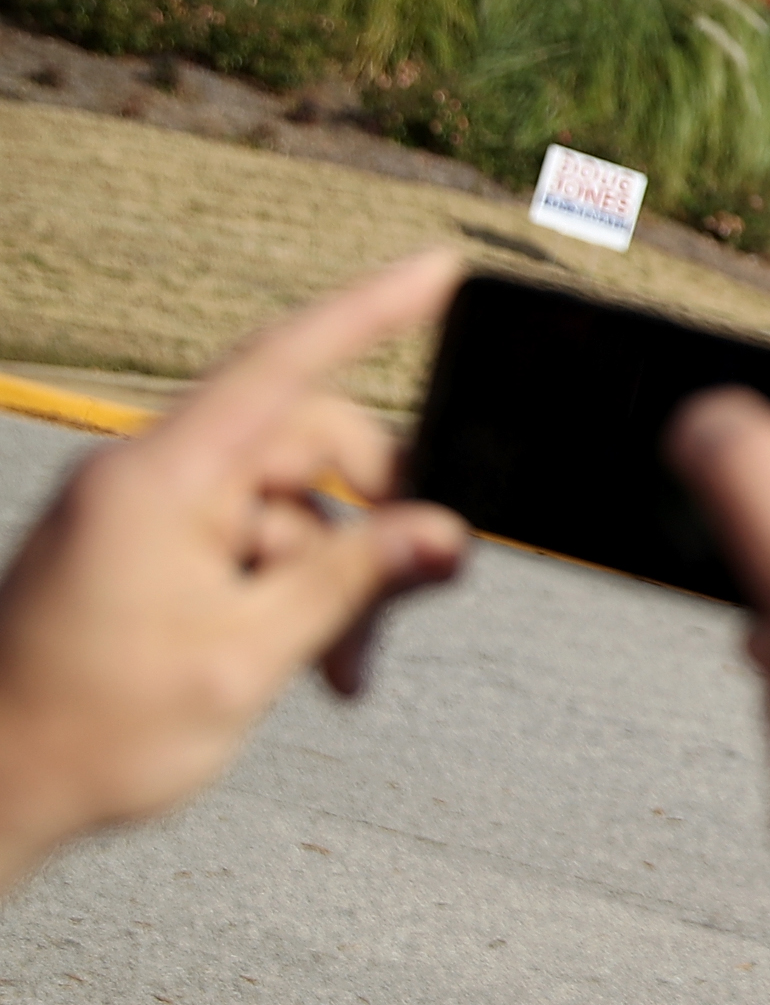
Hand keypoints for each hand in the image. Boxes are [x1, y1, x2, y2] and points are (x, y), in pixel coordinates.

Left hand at [0, 252, 470, 895]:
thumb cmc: (94, 732)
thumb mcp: (247, 659)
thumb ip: (350, 583)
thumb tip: (441, 536)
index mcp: (163, 482)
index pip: (283, 365)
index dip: (370, 312)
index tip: (439, 271)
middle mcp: (149, 478)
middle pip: (303, 446)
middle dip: (373, 514)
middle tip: (422, 587)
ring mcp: (142, 514)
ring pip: (284, 507)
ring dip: (331, 578)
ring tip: (345, 669)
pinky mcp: (141, 551)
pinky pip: (244, 541)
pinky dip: (288, 593)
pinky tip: (308, 663)